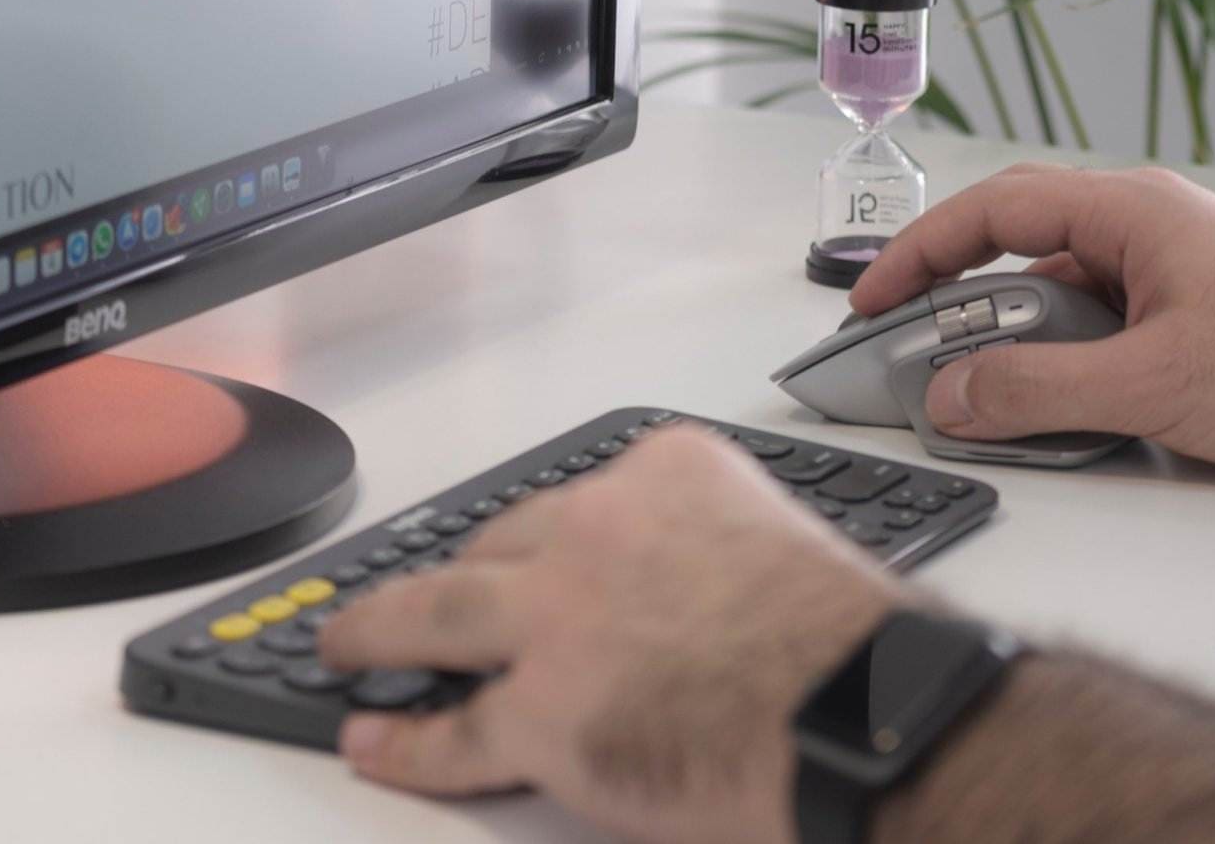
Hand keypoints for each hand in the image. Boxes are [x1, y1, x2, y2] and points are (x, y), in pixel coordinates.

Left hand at [317, 427, 905, 843]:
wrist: (866, 712)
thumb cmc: (853, 643)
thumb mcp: (778, 540)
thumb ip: (710, 549)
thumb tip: (687, 604)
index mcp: (664, 473)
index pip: (581, 499)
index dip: (549, 543)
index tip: (531, 554)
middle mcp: (595, 525)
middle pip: (498, 544)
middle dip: (467, 576)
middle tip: (436, 601)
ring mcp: (557, 617)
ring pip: (434, 612)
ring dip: (381, 628)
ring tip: (348, 643)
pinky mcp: (540, 711)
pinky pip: (452, 731)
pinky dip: (404, 741)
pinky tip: (372, 741)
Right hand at [850, 163, 1214, 473]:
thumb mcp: (1151, 384)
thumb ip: (1036, 391)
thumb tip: (953, 396)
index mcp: (1130, 212)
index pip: (992, 210)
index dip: (919, 253)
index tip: (874, 298)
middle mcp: (1144, 226)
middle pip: (1016, 239)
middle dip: (952, 288)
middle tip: (904, 334)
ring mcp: (1167, 266)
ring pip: (1058, 286)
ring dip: (1012, 330)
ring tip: (979, 385)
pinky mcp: (1187, 308)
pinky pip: (1096, 317)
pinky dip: (1058, 351)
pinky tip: (1052, 397)